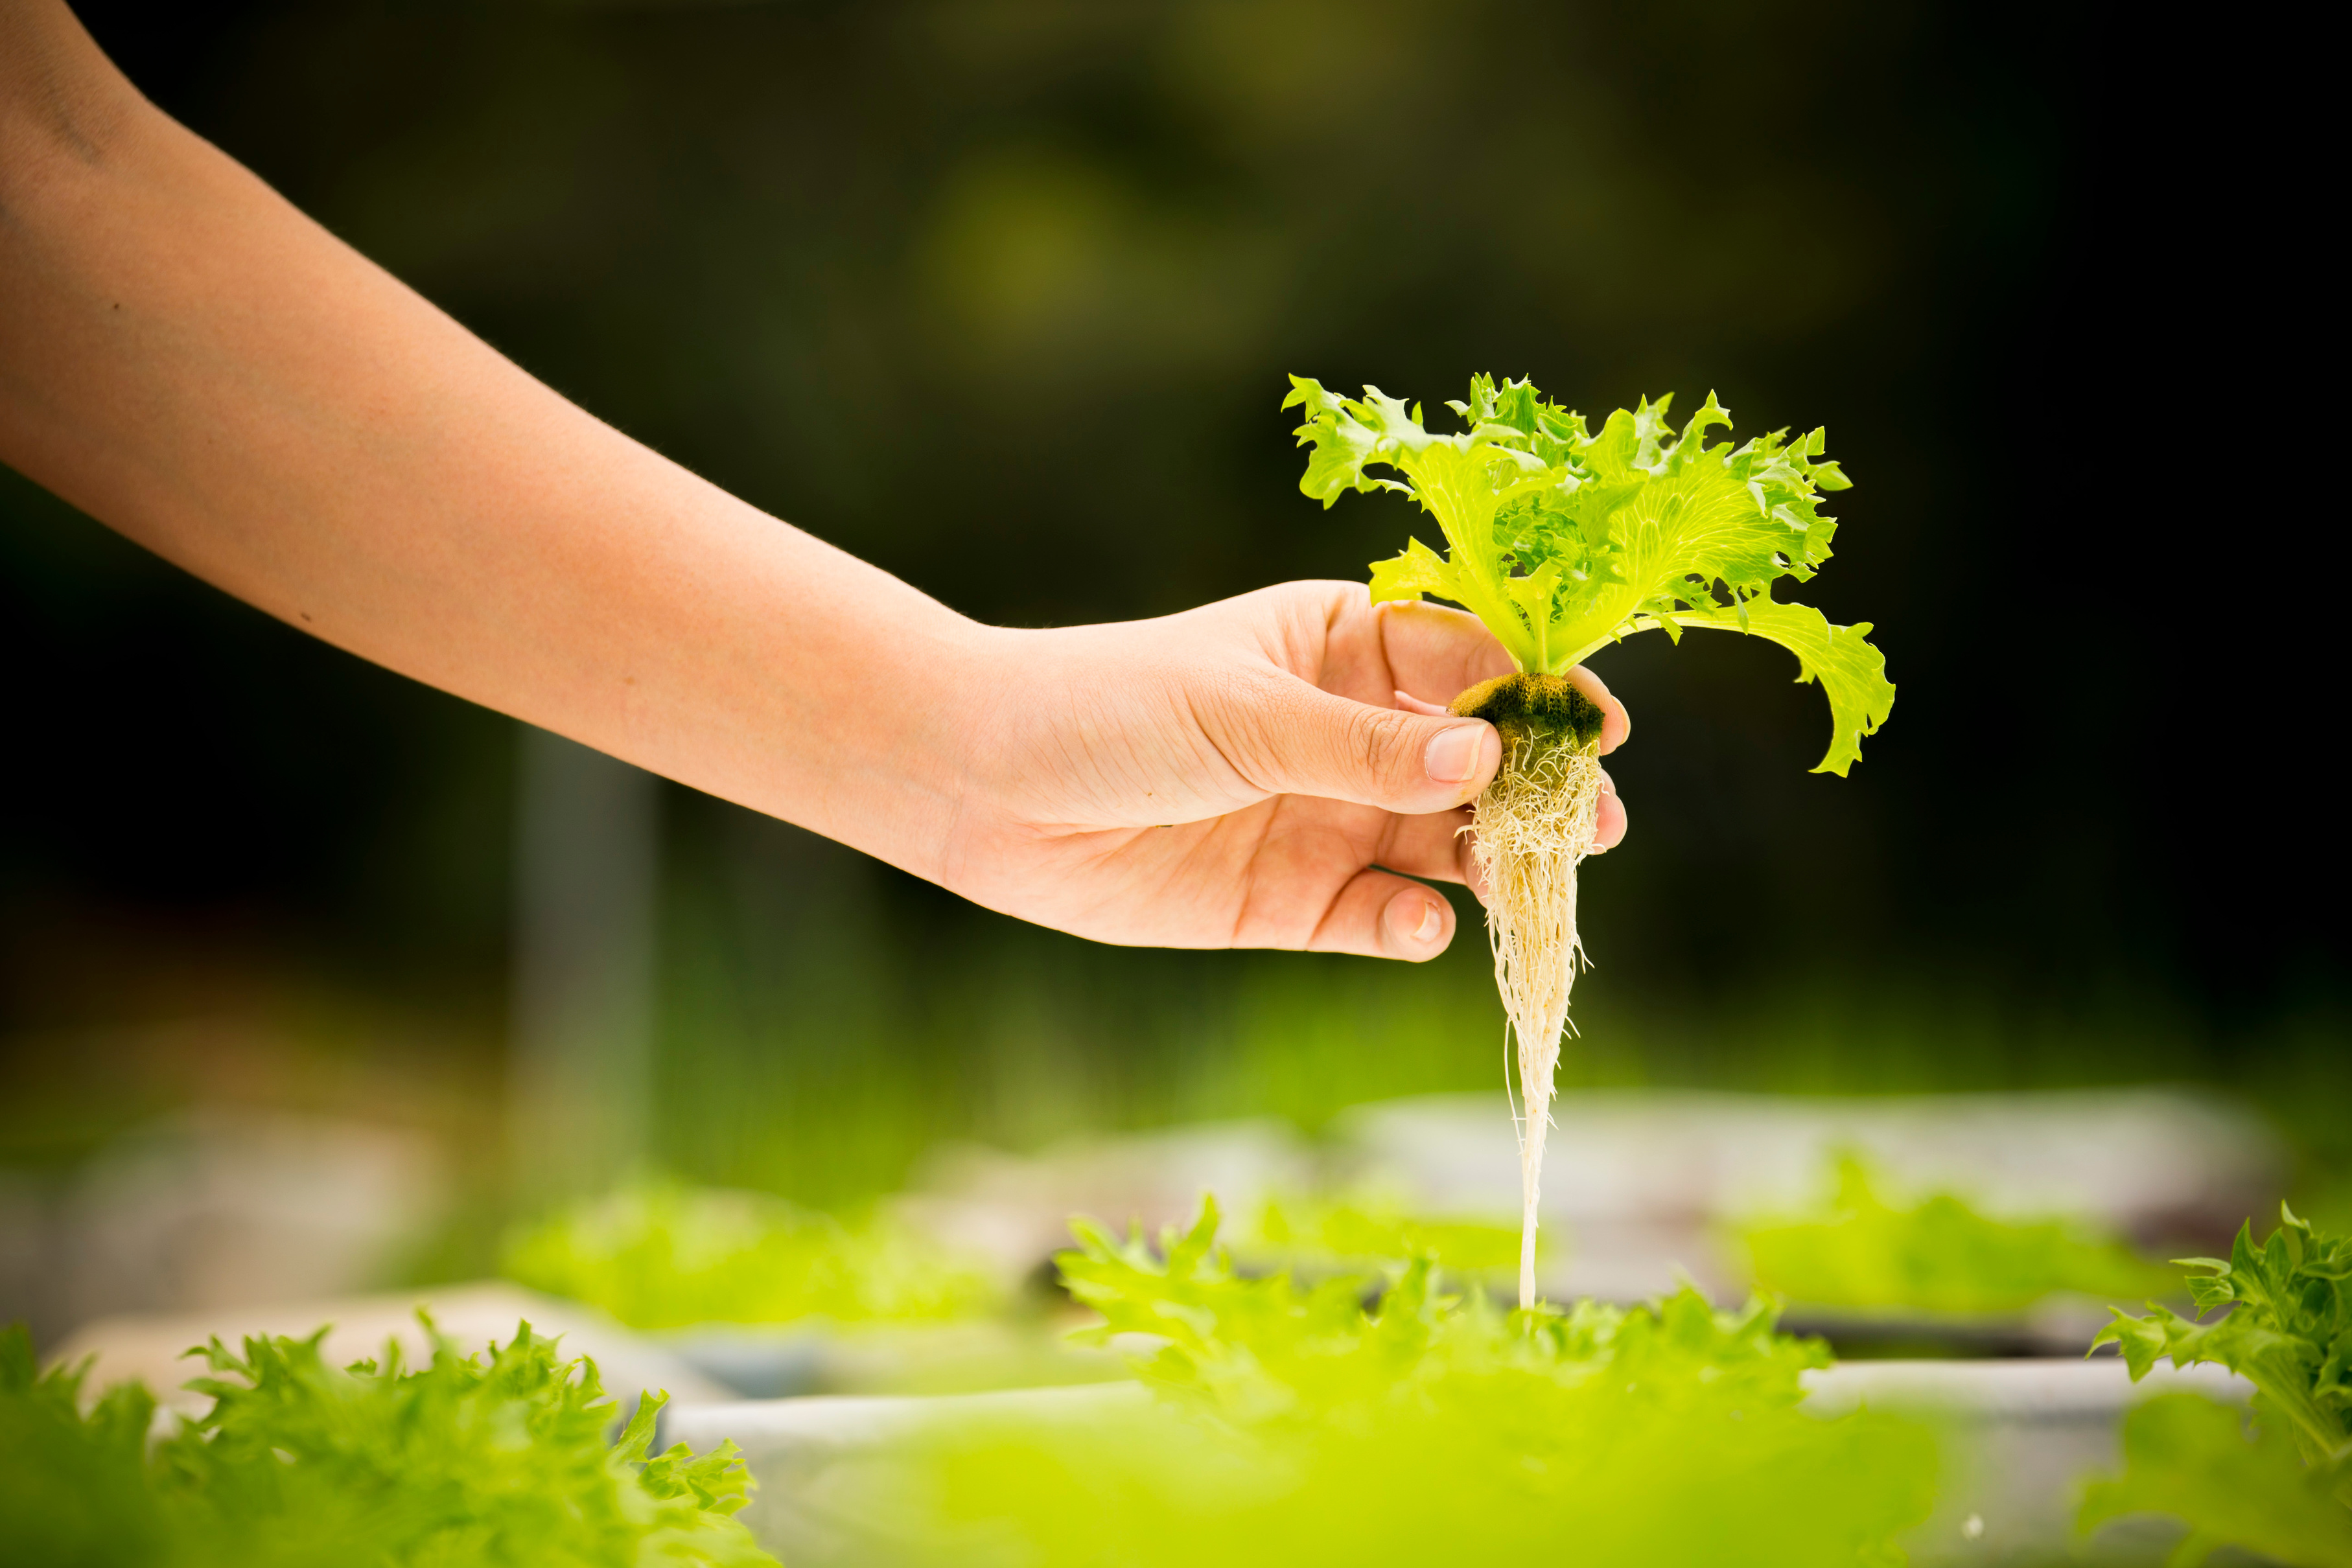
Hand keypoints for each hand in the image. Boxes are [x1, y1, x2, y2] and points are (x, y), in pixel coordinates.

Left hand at [935, 582, 1630, 959]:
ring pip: (1442, 846)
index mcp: (1345, 646)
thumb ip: (1365, 743)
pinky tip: (1420, 922)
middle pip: (1475, 764)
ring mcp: (1327, 817)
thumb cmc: (1112, 706)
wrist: (989, 788)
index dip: (1537, 693)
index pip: (1468, 661)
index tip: (1596, 728)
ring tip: (1526, 884)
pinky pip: (1380, 916)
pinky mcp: (1293, 900)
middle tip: (1594, 827)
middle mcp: (1351, 733)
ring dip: (1490, 865)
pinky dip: (1411, 924)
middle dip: (1537, 794)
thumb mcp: (1247, 714)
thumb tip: (1488, 754)